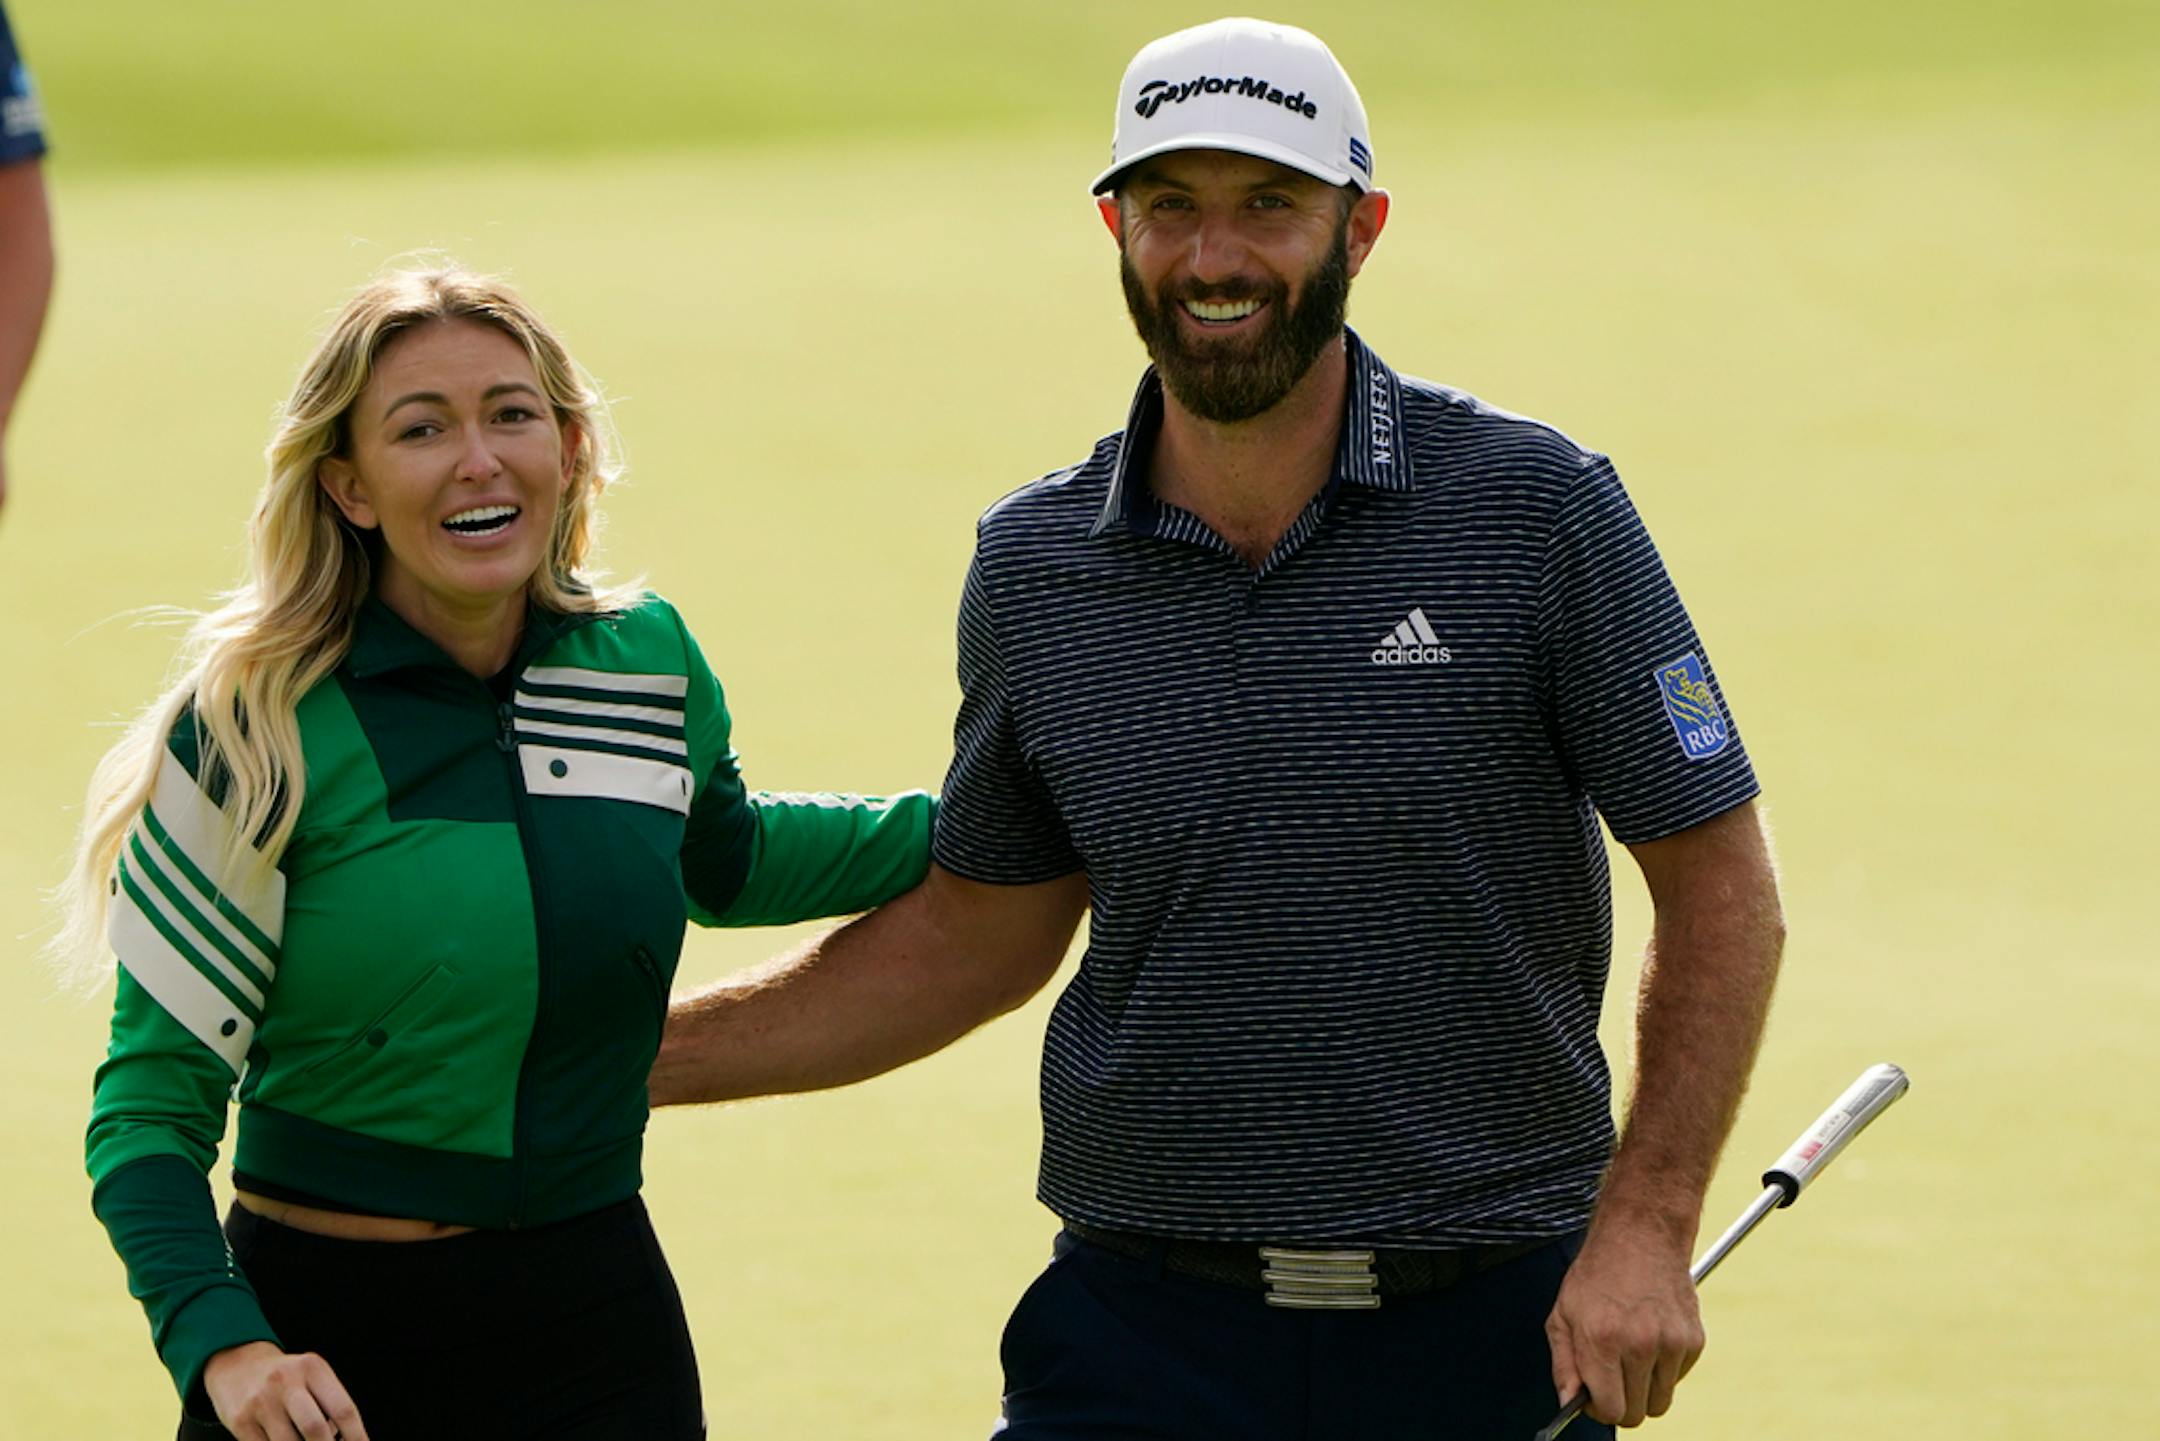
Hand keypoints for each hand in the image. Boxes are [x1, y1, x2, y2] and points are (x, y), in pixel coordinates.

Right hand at [204, 1341, 369, 1440]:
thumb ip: (329, 1404)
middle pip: (315, 1429)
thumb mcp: (311, 1376)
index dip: (357, 1436)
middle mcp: (285, 1382)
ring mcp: (260, 1402)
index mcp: (312, 1368)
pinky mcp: (240, 1421)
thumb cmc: (286, 1377)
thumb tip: (344, 1439)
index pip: (343, 1409)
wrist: (237, 1364)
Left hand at [1544, 1217, 1703, 1427]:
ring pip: (1660, 1401)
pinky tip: (1650, 1338)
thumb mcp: (1562, 1314)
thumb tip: (1569, 1403)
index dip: (1599, 1408)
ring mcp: (1671, 1342)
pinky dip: (1664, 1369)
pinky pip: (1677, 1378)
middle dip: (1621, 1403)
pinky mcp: (1694, 1339)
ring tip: (1630, 1356)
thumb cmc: (1596, 1274)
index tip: (1595, 1396)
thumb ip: (1564, 1364)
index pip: (1610, 1410)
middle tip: (1611, 1379)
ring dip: (1643, 1388)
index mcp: (1601, 1339)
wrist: (1641, 1236)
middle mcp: (1640, 1344)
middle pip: (1637, 1413)